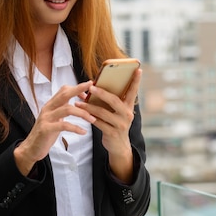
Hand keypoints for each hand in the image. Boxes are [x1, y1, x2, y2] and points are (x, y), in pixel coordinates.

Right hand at [14, 81, 94, 175]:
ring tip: (93, 119)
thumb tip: (79, 104)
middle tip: (92, 88)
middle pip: (64, 94)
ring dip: (82, 113)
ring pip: (67, 109)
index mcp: (51, 105)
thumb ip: (64, 110)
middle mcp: (48, 108)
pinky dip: (76, 128)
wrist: (31, 148)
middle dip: (79, 89)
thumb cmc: (46, 133)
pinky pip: (64, 125)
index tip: (88, 91)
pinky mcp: (46, 129)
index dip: (77, 88)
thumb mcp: (55, 118)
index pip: (63, 90)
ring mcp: (46, 118)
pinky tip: (83, 132)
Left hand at [75, 68, 141, 182]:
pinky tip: (80, 112)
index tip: (138, 69)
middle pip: (114, 100)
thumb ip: (112, 101)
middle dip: (101, 92)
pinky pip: (98, 122)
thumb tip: (95, 86)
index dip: (136, 80)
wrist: (118, 146)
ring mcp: (120, 124)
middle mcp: (127, 114)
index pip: (133, 91)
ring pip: (102, 112)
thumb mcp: (118, 112)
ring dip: (88, 106)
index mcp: (129, 107)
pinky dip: (88, 117)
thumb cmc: (115, 124)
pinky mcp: (112, 132)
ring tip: (78, 101)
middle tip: (91, 86)